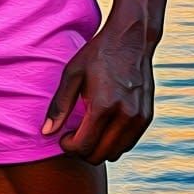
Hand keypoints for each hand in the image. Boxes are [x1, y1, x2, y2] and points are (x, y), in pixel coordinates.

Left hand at [40, 25, 154, 163]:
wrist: (131, 39)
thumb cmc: (98, 54)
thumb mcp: (72, 74)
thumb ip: (60, 105)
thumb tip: (46, 132)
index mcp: (104, 105)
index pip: (84, 146)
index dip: (69, 147)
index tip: (63, 137)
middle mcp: (125, 116)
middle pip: (100, 155)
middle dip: (82, 151)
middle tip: (73, 135)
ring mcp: (139, 118)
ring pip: (115, 153)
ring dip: (99, 149)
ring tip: (88, 130)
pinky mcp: (147, 117)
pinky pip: (128, 144)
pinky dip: (113, 142)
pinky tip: (103, 126)